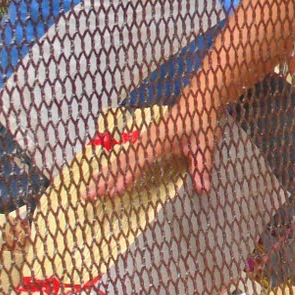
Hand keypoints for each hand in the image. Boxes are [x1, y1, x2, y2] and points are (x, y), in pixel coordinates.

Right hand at [84, 104, 221, 199]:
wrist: (197, 100)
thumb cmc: (201, 121)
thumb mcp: (205, 144)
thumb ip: (201, 167)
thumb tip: (201, 191)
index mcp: (160, 140)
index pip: (140, 161)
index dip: (127, 176)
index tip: (115, 190)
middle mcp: (147, 139)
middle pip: (123, 161)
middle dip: (105, 179)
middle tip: (90, 195)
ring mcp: (143, 139)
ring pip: (120, 158)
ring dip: (104, 174)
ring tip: (88, 190)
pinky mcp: (143, 140)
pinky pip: (124, 155)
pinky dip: (110, 167)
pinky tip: (100, 177)